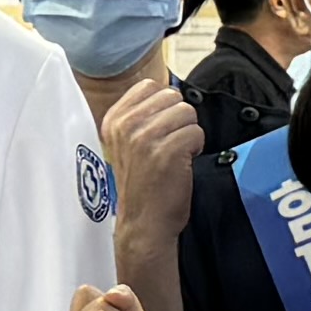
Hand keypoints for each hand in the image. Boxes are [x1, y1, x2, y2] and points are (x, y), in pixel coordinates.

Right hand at [94, 72, 199, 263]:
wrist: (144, 224)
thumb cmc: (141, 186)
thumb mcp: (126, 144)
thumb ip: (140, 116)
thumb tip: (170, 95)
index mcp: (113, 120)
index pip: (149, 86)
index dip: (164, 106)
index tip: (160, 128)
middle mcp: (126, 125)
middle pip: (172, 96)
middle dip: (179, 119)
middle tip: (170, 144)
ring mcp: (145, 137)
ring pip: (187, 113)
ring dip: (188, 134)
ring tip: (176, 155)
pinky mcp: (168, 150)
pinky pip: (197, 132)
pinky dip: (196, 148)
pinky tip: (182, 164)